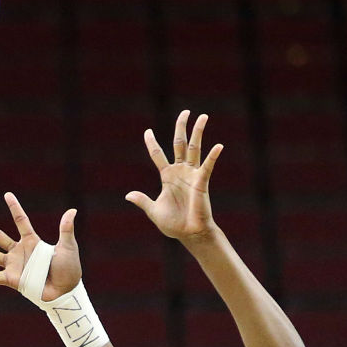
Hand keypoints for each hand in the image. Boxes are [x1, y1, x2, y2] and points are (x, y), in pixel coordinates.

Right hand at [0, 192, 82, 302]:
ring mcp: (14, 265)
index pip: (21, 221)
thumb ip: (66, 229)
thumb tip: (72, 210)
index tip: (7, 195)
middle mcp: (19, 252)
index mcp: (32, 241)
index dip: (14, 208)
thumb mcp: (67, 247)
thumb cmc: (69, 269)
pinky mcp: (12, 280)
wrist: (65, 292)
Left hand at [126, 109, 223, 242]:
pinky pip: (207, 166)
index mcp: (167, 177)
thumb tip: (128, 195)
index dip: (152, 143)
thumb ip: (143, 201)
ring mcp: (192, 175)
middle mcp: (180, 172)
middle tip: (186, 112)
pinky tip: (219, 146)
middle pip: (180, 144)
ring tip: (202, 116)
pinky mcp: (202, 182)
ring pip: (194, 148)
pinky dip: (213, 156)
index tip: (147, 131)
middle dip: (182, 127)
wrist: (189, 234)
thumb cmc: (174, 224)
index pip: (158, 155)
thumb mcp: (154, 211)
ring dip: (198, 132)